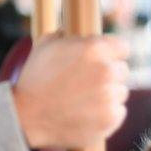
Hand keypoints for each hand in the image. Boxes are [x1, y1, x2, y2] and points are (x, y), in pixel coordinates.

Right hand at [13, 34, 129, 147]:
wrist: (27, 114)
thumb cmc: (35, 77)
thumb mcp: (45, 44)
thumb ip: (65, 34)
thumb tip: (71, 31)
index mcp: (95, 49)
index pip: (123, 48)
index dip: (112, 54)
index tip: (103, 61)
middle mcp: (107, 71)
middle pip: (122, 71)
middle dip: (108, 75)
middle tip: (87, 83)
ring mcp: (110, 97)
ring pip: (120, 93)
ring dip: (108, 94)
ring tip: (83, 99)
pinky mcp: (110, 119)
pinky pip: (118, 112)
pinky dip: (106, 113)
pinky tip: (86, 112)